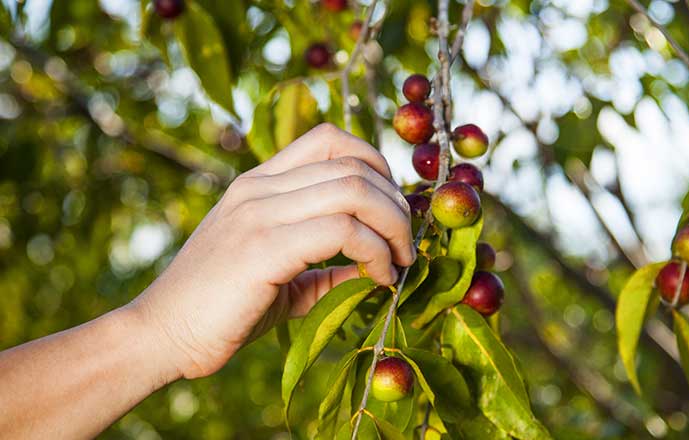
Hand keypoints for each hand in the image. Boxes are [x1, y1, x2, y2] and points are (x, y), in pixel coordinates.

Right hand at [129, 123, 414, 379]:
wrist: (160, 335)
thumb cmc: (221, 310)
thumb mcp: (281, 278)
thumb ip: (324, 267)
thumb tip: (373, 269)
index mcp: (260, 183)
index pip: (330, 138)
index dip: (375, 164)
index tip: (391, 209)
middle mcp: (260, 187)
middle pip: (354, 163)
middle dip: (396, 204)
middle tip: (405, 246)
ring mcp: (259, 212)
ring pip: (354, 189)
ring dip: (393, 226)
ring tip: (397, 263)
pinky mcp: (263, 247)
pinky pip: (341, 230)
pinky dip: (375, 252)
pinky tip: (378, 280)